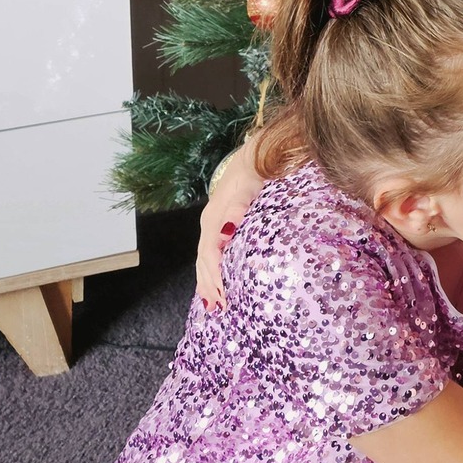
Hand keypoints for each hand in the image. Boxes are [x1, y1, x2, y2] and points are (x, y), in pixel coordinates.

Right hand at [195, 139, 264, 309]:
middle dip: (209, 285)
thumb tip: (227, 230)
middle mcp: (211, 221)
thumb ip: (239, 204)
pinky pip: (212, 252)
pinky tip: (216, 282)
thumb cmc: (258, 166)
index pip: (209, 252)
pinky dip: (211, 270)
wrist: (259, 151)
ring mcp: (216, 222)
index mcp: (216, 215)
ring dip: (208, 281)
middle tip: (218, 310)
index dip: (214, 276)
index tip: (222, 297)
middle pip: (204, 259)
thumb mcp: (252, 180)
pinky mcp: (223, 223)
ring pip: (205, 258)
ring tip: (212, 305)